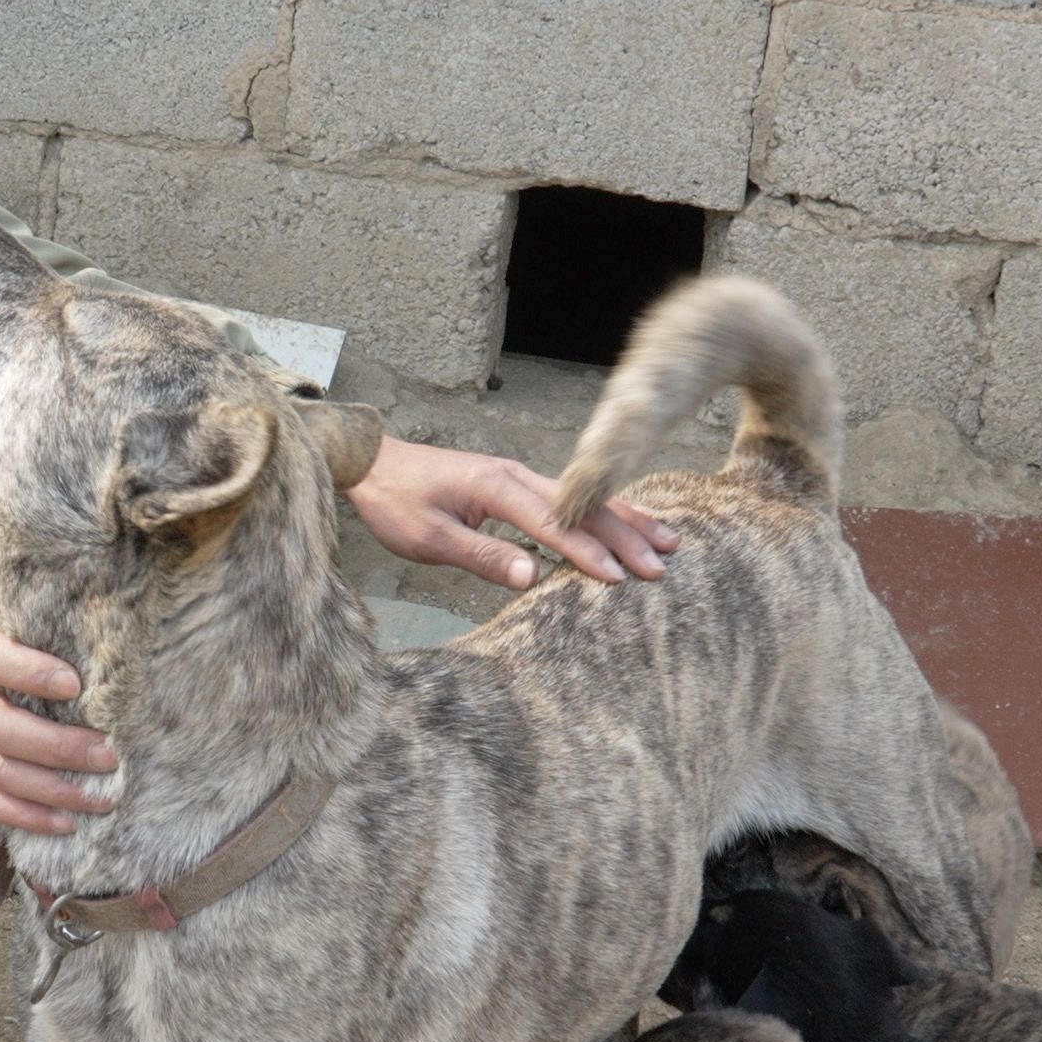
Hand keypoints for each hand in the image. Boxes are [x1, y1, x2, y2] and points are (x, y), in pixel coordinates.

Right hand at [0, 594, 117, 835]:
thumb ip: (18, 601)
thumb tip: (83, 575)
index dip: (33, 673)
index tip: (75, 683)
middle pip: (6, 730)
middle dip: (60, 746)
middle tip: (109, 752)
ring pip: (4, 774)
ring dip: (56, 790)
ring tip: (105, 793)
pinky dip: (29, 818)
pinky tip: (69, 823)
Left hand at [346, 435, 676, 589]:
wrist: (373, 463)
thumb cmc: (396, 502)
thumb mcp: (428, 538)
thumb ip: (481, 555)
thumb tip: (530, 577)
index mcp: (497, 488)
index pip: (553, 525)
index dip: (587, 554)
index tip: (619, 578)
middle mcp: (516, 476)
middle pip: (583, 508)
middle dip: (625, 537)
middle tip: (662, 564)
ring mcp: (519, 476)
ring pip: (585, 499)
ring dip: (626, 520)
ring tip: (668, 539)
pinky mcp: (516, 483)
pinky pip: (570, 498)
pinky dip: (605, 511)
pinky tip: (627, 522)